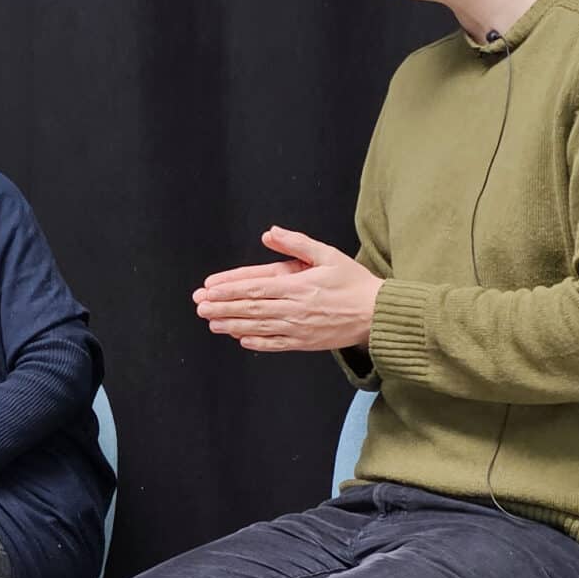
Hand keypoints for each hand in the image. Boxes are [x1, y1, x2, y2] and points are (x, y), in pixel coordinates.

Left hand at [192, 226, 381, 351]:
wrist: (378, 315)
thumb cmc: (354, 282)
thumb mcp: (328, 254)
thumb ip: (297, 243)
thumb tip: (270, 233)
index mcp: (299, 285)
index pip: (256, 287)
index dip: (230, 289)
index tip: (209, 289)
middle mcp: (295, 308)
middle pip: (251, 308)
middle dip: (223, 307)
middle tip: (200, 306)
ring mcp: (299, 328)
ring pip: (259, 327)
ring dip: (232, 325)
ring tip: (212, 322)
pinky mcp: (306, 342)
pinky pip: (276, 344)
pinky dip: (256, 342)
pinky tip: (240, 339)